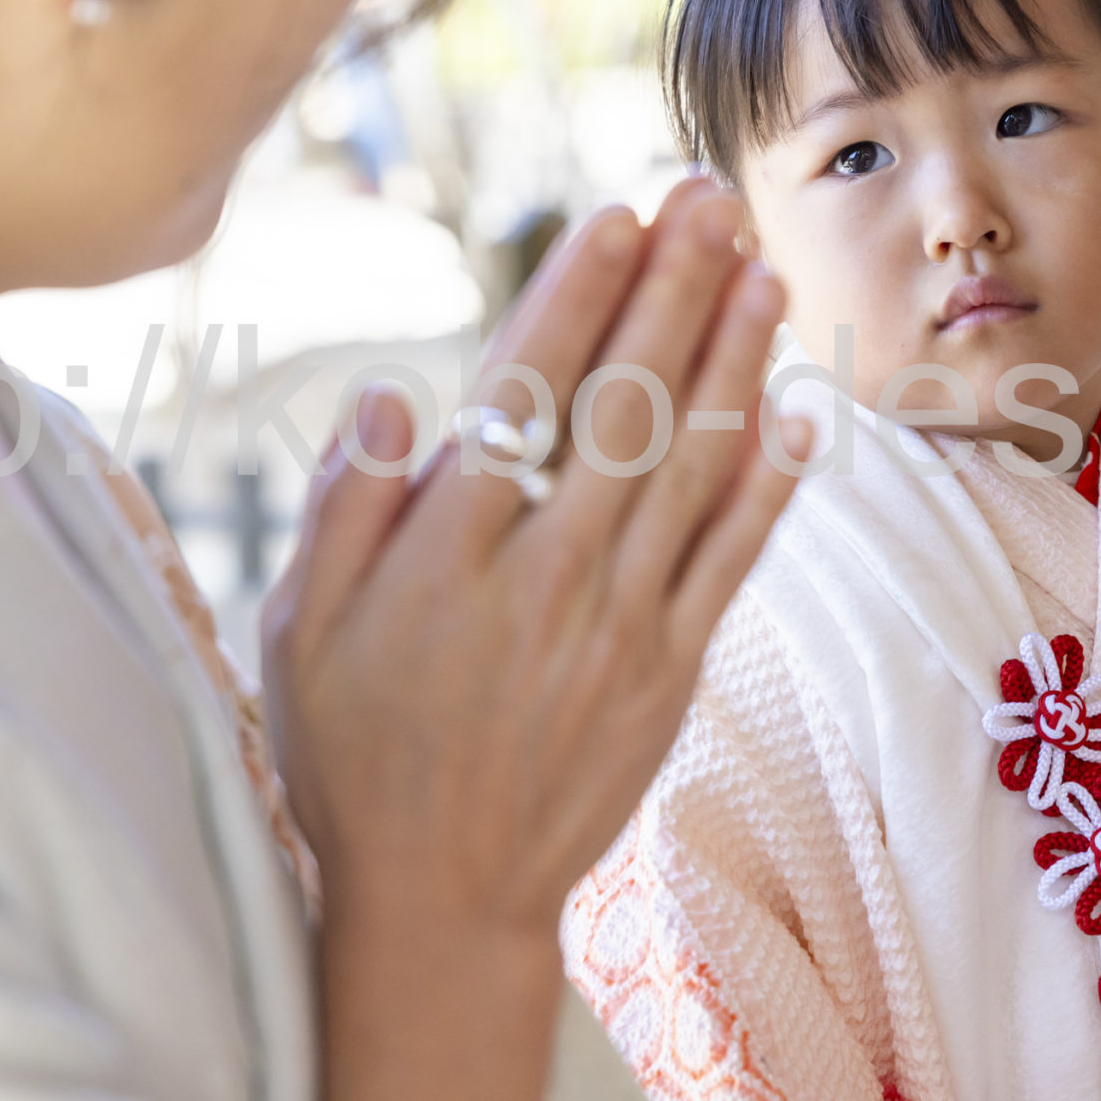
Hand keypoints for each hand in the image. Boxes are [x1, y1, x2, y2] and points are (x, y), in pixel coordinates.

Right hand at [263, 177, 804, 1100]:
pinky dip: (770, 488)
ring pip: (690, 469)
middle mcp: (544, 577)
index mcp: (447, 553)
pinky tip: (801, 416)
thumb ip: (347, 508)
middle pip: (625, 407)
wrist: (441, 901)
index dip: (580, 295)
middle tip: (712, 199)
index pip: (526, 393)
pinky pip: (730, 563)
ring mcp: (618, 626)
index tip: (618, 216)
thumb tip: (393, 391)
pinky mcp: (669, 673)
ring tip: (766, 270)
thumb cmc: (352, 755)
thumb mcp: (300, 632)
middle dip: (674, 292)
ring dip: (734, 363)